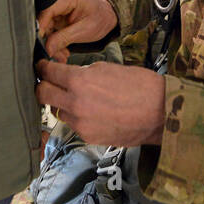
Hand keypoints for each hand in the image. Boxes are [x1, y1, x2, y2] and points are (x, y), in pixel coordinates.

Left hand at [36, 60, 164, 146]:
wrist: (161, 112)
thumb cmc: (140, 85)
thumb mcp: (108, 68)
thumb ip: (83, 72)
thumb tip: (68, 75)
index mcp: (79, 82)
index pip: (48, 73)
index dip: (44, 67)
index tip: (43, 66)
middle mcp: (74, 104)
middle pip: (43, 94)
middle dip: (44, 86)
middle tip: (50, 81)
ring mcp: (80, 123)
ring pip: (58, 111)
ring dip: (62, 103)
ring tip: (77, 98)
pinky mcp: (88, 137)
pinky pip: (73, 124)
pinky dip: (77, 117)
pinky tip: (92, 111)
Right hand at [38, 0, 117, 60]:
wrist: (108, 15)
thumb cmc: (101, 18)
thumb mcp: (84, 31)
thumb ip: (64, 38)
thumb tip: (48, 48)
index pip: (48, 8)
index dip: (42, 25)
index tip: (41, 40)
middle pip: (45, 18)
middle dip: (48, 38)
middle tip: (54, 54)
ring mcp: (59, 5)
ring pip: (47, 25)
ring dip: (52, 42)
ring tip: (61, 55)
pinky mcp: (58, 13)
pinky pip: (51, 27)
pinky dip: (55, 39)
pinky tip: (62, 49)